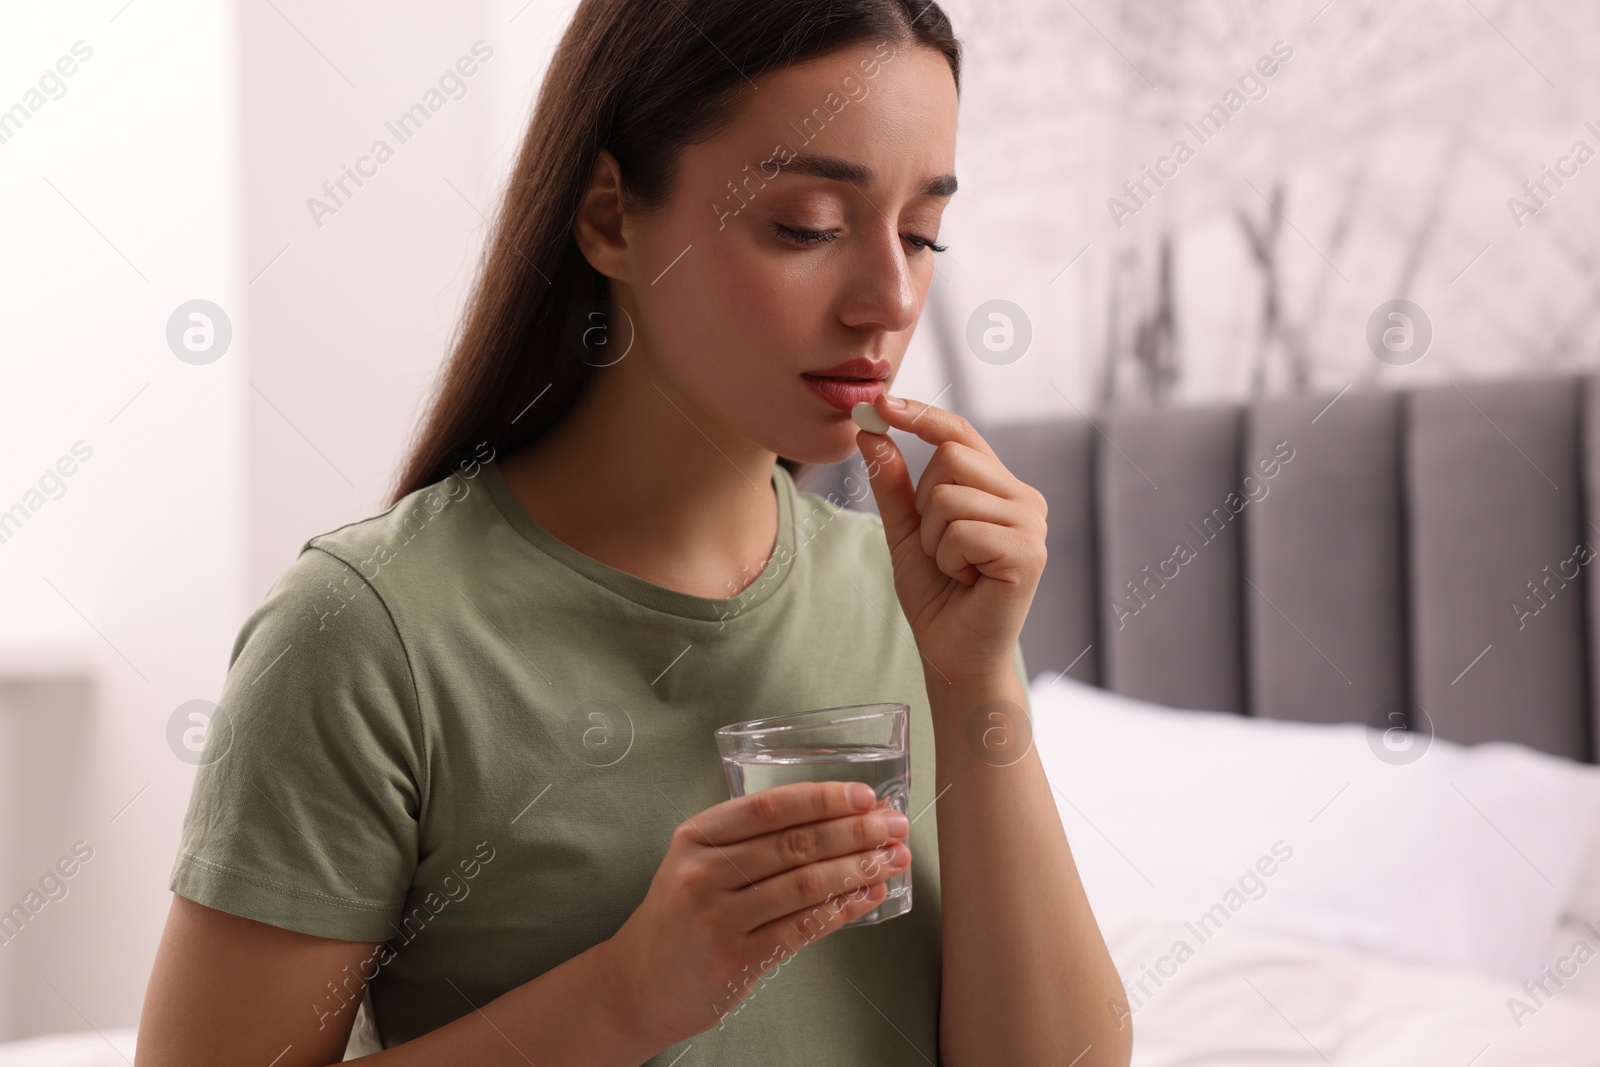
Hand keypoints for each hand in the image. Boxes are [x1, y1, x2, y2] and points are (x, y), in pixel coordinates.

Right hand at [602, 781, 911, 1048]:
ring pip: (804, 885)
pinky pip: (803, 928)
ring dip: (858, 868)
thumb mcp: (695, 861)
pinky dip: (843, 909)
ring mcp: (719, 919)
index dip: (823, 799)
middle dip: (854, 831)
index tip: (864, 795)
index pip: (769, 807)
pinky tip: (869, 895)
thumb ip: (750, 839)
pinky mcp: (737, 960)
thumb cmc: (680, 915)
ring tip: (892, 857)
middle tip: (893, 825)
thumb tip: (836, 817)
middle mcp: (704, 873)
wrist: (638, 982)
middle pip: (794, 844)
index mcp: (696, 837)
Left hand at [854, 393, 1047, 685]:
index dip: (921, 416)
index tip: (880, 404)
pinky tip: (967, 581)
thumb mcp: (906, 531)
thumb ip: (892, 483)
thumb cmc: (938, 596)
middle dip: (924, 505)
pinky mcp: (1027, 553)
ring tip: (954, 568)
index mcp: (1001, 488)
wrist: (954, 655)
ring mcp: (1031, 525)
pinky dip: (948, 559)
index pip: (961, 433)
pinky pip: (962, 530)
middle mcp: (1024, 499)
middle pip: (951, 458)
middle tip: (940, 548)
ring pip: (949, 496)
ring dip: (934, 539)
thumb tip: (872, 431)